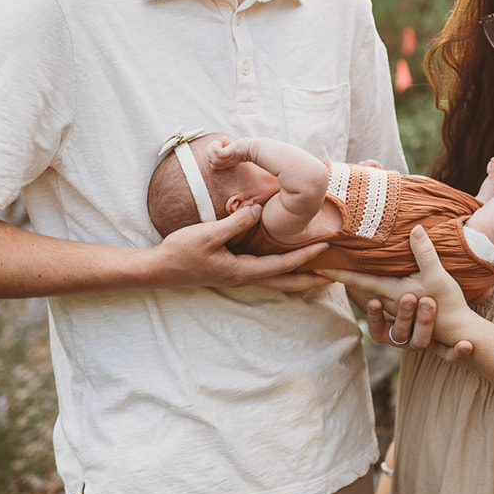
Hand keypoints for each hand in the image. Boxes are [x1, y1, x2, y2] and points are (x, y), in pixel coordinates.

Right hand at [148, 203, 329, 291]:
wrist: (159, 268)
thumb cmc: (182, 252)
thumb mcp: (209, 234)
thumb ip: (236, 223)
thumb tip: (259, 211)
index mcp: (242, 271)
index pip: (282, 265)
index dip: (305, 256)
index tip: (325, 246)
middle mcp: (244, 277)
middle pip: (285, 282)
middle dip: (310, 280)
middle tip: (334, 276)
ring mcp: (238, 276)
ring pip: (276, 279)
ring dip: (298, 275)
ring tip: (318, 271)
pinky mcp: (232, 270)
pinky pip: (264, 271)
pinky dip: (281, 269)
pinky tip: (285, 261)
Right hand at [208, 136, 246, 169]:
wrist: (255, 148)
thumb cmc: (247, 147)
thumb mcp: (234, 147)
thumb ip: (228, 145)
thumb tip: (223, 139)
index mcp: (226, 162)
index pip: (213, 164)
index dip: (212, 156)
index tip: (217, 146)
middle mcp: (226, 162)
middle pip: (211, 164)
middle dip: (209, 153)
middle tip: (215, 144)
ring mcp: (227, 159)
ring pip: (212, 160)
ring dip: (211, 150)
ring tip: (216, 143)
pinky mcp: (230, 154)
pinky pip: (218, 153)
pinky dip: (216, 147)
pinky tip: (219, 142)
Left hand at [326, 228, 473, 359]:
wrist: (458, 330)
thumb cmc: (447, 304)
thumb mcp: (437, 276)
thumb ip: (425, 253)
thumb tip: (415, 228)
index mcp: (391, 293)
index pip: (359, 281)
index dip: (339, 273)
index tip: (319, 266)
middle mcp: (387, 302)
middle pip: (358, 288)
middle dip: (342, 277)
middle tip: (325, 264)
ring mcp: (393, 308)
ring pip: (367, 294)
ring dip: (356, 284)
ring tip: (344, 271)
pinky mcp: (402, 310)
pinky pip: (380, 299)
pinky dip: (370, 290)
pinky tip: (372, 282)